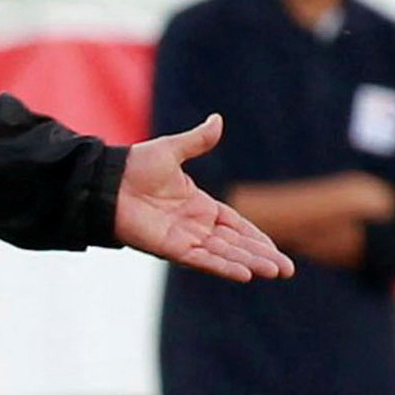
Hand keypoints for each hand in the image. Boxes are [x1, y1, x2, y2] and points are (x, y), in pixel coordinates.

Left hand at [115, 118, 292, 282]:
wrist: (107, 182)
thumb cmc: (134, 167)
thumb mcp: (172, 151)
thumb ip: (197, 141)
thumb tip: (217, 119)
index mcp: (199, 206)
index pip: (236, 226)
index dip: (257, 238)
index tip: (276, 251)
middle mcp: (195, 226)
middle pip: (236, 245)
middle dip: (262, 257)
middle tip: (287, 270)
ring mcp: (184, 239)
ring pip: (225, 254)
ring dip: (250, 263)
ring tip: (275, 272)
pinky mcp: (170, 248)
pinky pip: (202, 260)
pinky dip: (223, 266)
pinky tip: (244, 274)